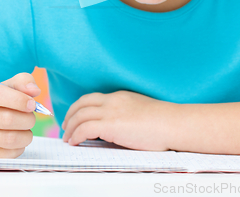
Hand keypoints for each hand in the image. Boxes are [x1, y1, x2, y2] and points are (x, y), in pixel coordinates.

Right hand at [0, 73, 39, 157]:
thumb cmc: (2, 101)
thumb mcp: (11, 86)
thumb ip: (24, 82)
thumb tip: (35, 91)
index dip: (20, 100)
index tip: (32, 104)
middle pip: (7, 120)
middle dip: (28, 119)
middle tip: (31, 117)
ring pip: (10, 139)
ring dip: (27, 134)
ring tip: (26, 128)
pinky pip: (9, 154)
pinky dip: (21, 147)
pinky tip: (18, 138)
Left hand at [61, 90, 176, 150]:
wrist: (173, 123)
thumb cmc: (163, 122)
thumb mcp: (140, 112)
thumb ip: (126, 116)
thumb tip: (117, 129)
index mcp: (120, 96)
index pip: (93, 98)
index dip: (80, 107)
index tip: (75, 117)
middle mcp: (113, 100)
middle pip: (82, 102)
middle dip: (70, 114)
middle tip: (66, 126)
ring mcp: (111, 111)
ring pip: (80, 115)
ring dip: (70, 127)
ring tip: (67, 138)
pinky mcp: (111, 124)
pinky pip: (85, 128)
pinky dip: (76, 135)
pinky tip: (74, 142)